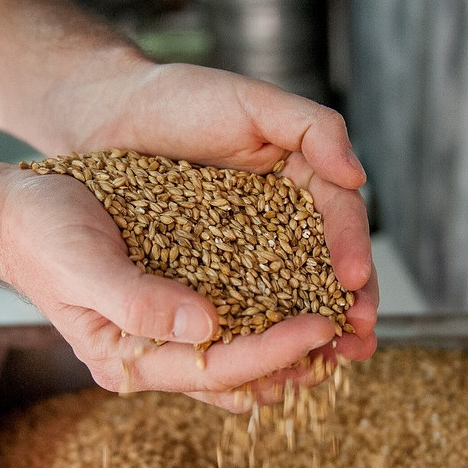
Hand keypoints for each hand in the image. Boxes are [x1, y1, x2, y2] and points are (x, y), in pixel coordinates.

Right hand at [0, 166, 373, 410]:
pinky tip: (310, 295)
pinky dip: (273, 313)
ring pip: (243, 350)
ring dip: (295, 342)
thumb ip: (138, 301)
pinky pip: (235, 320)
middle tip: (357, 339)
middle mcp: (152, 354)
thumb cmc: (40, 232)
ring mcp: (166, 331)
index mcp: (128, 358)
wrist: (14, 210)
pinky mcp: (177, 303)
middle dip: (299, 358)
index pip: (215, 368)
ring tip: (349, 326)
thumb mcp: (82, 262)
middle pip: (240, 372)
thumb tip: (206, 326)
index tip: (322, 328)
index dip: (272, 351)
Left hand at [45, 61, 379, 373]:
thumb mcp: (252, 100)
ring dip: (314, 334)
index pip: (341, 217)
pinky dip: (260, 338)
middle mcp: (283, 218)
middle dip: (348, 306)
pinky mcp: (211, 273)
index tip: (354, 282)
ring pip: (290, 296)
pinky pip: (242, 308)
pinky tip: (273, 369)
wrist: (108, 115)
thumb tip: (357, 176)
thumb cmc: (180, 98)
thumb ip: (311, 127)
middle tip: (360, 340)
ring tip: (329, 365)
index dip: (352, 249)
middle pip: (327, 267)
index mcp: (304, 177)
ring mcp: (248, 248)